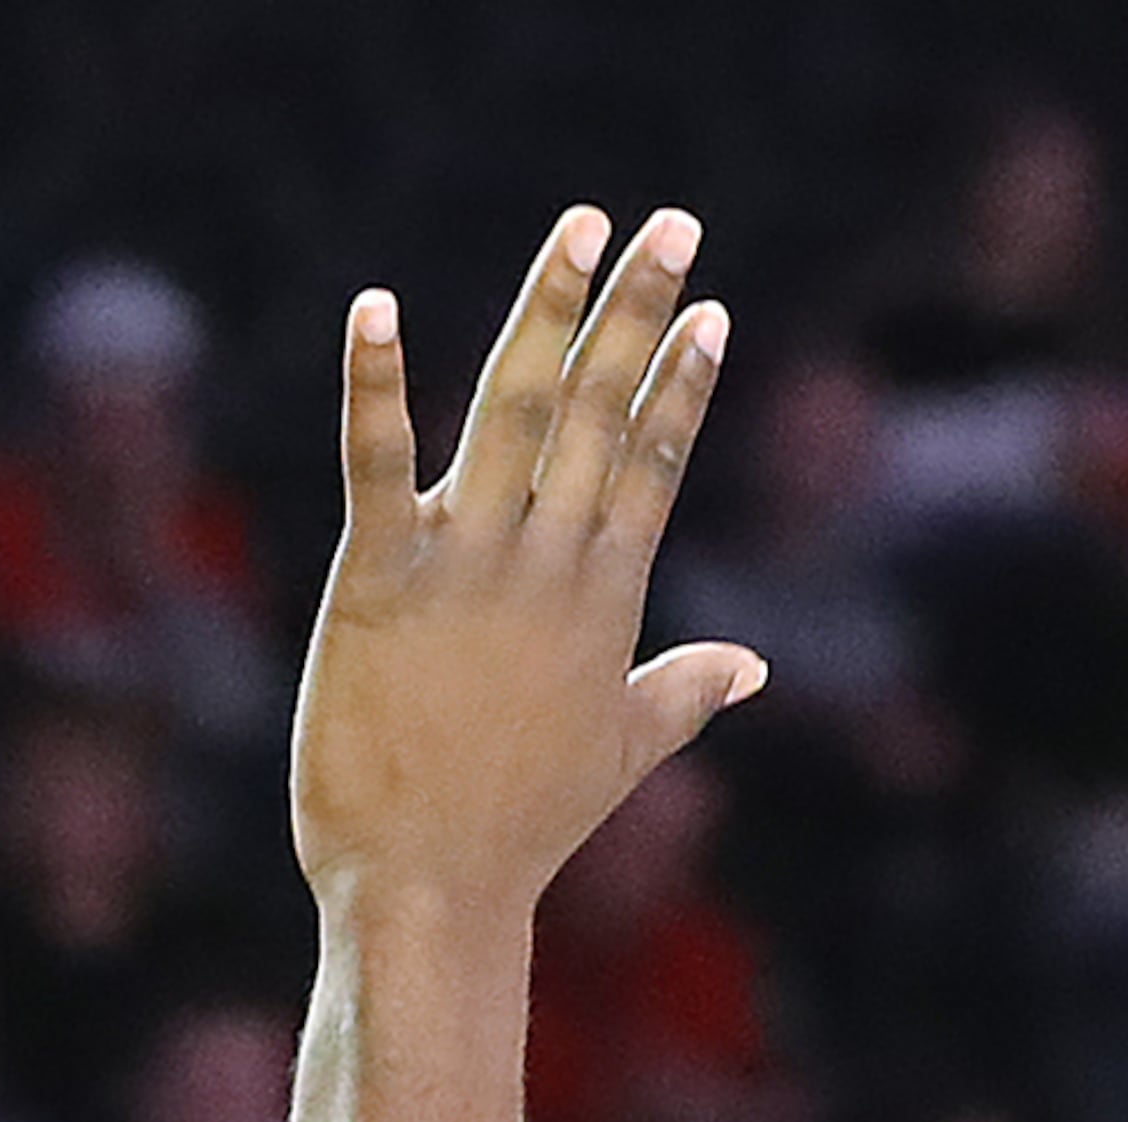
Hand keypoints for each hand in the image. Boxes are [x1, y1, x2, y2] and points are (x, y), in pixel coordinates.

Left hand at [291, 214, 759, 911]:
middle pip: (600, 409)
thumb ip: (686, 691)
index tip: (708, 308)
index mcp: (603, 596)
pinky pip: (375, 461)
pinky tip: (375, 309)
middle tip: (670, 223)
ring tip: (582, 228)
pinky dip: (375, 383)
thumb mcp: (621, 750)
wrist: (426, 893)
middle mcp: (544, 563)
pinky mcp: (375, 577)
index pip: (653, 460)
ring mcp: (463, 563)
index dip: (680, 382)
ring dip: (549, 309)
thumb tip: (752, 668)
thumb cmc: (520, 830)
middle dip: (638, 310)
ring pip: (514, 407)